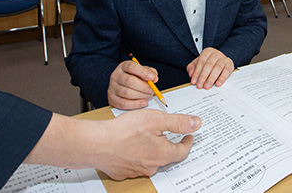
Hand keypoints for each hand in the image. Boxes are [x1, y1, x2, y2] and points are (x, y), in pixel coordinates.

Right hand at [25, 111, 201, 179]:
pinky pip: (133, 164)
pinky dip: (135, 155)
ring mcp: (136, 171)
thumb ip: (178, 123)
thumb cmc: (124, 131)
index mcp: (162, 154)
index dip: (187, 142)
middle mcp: (151, 166)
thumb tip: (196, 124)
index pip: (182, 151)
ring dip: (150, 150)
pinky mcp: (121, 172)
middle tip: (167, 134)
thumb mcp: (156, 120)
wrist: (96, 143)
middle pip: (166, 156)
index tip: (189, 136)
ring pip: (149, 160)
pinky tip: (129, 145)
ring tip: (146, 137)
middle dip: (168, 145)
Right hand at [108, 60, 157, 109]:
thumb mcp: (142, 71)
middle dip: (143, 87)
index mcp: (123, 66)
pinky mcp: (112, 98)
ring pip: (127, 93)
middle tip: (151, 90)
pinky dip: (135, 104)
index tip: (152, 77)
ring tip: (148, 96)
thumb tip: (154, 78)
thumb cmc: (134, 77)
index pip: (131, 67)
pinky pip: (123, 103)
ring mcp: (112, 87)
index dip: (143, 72)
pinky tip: (143, 102)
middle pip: (129, 81)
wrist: (121, 85)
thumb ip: (150, 72)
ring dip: (141, 96)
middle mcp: (115, 76)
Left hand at [186, 47, 233, 89]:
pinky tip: (218, 84)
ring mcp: (224, 58)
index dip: (197, 72)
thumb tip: (191, 74)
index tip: (194, 81)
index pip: (201, 62)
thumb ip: (192, 68)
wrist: (220, 61)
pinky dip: (222, 78)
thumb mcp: (197, 64)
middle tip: (200, 85)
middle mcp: (216, 53)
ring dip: (211, 78)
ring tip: (207, 86)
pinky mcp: (230, 64)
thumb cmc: (208, 63)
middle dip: (203, 76)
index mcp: (207, 52)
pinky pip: (227, 70)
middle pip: (209, 65)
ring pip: (218, 67)